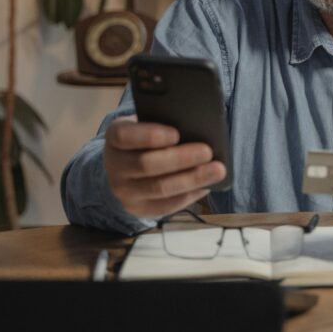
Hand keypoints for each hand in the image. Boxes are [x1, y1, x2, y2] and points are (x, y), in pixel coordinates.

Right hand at [104, 116, 226, 218]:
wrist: (125, 167)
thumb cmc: (145, 139)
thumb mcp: (146, 124)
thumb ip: (164, 122)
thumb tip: (197, 125)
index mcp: (115, 138)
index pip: (125, 136)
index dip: (150, 135)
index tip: (176, 134)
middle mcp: (115, 166)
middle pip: (146, 165)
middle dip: (181, 158)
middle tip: (207, 151)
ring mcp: (124, 191)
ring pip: (160, 188)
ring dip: (192, 179)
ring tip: (217, 170)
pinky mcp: (139, 209)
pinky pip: (167, 205)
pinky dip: (190, 194)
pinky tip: (207, 185)